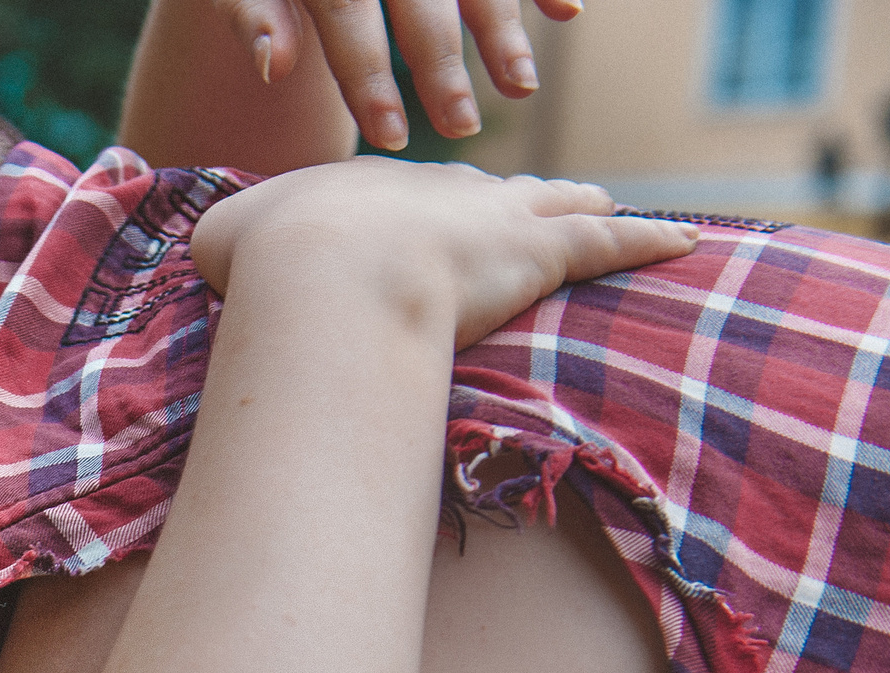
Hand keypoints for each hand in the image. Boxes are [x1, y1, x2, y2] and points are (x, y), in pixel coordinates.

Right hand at [192, 159, 699, 347]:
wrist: (324, 270)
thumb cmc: (269, 257)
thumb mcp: (226, 238)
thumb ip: (229, 241)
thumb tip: (206, 250)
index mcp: (371, 186)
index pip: (407, 193)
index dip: (418, 212)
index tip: (421, 226)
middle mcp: (443, 187)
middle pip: (489, 187)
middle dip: (511, 197)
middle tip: (529, 206)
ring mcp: (498, 214)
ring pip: (558, 201)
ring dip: (584, 206)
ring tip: (609, 207)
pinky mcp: (544, 249)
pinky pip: (612, 242)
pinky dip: (648, 242)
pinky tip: (683, 244)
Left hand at [213, 0, 581, 150]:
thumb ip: (255, 17)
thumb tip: (273, 68)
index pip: (347, 16)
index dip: (366, 78)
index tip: (390, 137)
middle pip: (419, 2)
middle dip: (441, 67)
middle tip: (459, 130)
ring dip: (502, 32)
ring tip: (520, 90)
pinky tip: (567, 14)